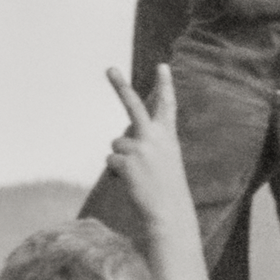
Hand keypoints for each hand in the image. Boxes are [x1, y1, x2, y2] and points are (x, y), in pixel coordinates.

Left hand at [103, 64, 193, 241]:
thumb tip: (117, 142)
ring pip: (117, 144)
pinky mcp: (126, 161)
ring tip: (139, 177)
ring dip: (121, 160)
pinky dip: (117, 173)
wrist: (169, 214)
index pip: (168, 106)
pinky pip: (111, 161)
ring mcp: (140, 148)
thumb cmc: (165, 189)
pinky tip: (132, 183)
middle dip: (120, 85)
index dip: (166, 85)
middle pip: (133, 106)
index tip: (163, 66)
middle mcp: (155, 138)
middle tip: (109, 68)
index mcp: (168, 137)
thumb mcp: (163, 161)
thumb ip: (146, 145)